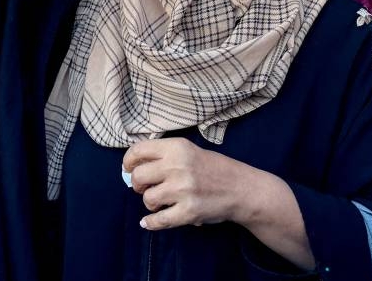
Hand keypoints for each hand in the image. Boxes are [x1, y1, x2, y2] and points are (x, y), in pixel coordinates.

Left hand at [124, 138, 313, 268]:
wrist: (243, 189)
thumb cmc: (214, 168)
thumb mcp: (189, 151)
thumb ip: (164, 155)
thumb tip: (133, 167)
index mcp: (177, 147)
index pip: (138, 151)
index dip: (128, 161)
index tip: (128, 168)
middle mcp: (177, 166)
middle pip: (138, 176)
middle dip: (137, 184)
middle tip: (143, 187)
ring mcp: (183, 190)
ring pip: (148, 199)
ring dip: (150, 202)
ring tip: (159, 200)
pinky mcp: (189, 212)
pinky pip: (159, 220)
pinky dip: (151, 223)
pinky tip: (148, 222)